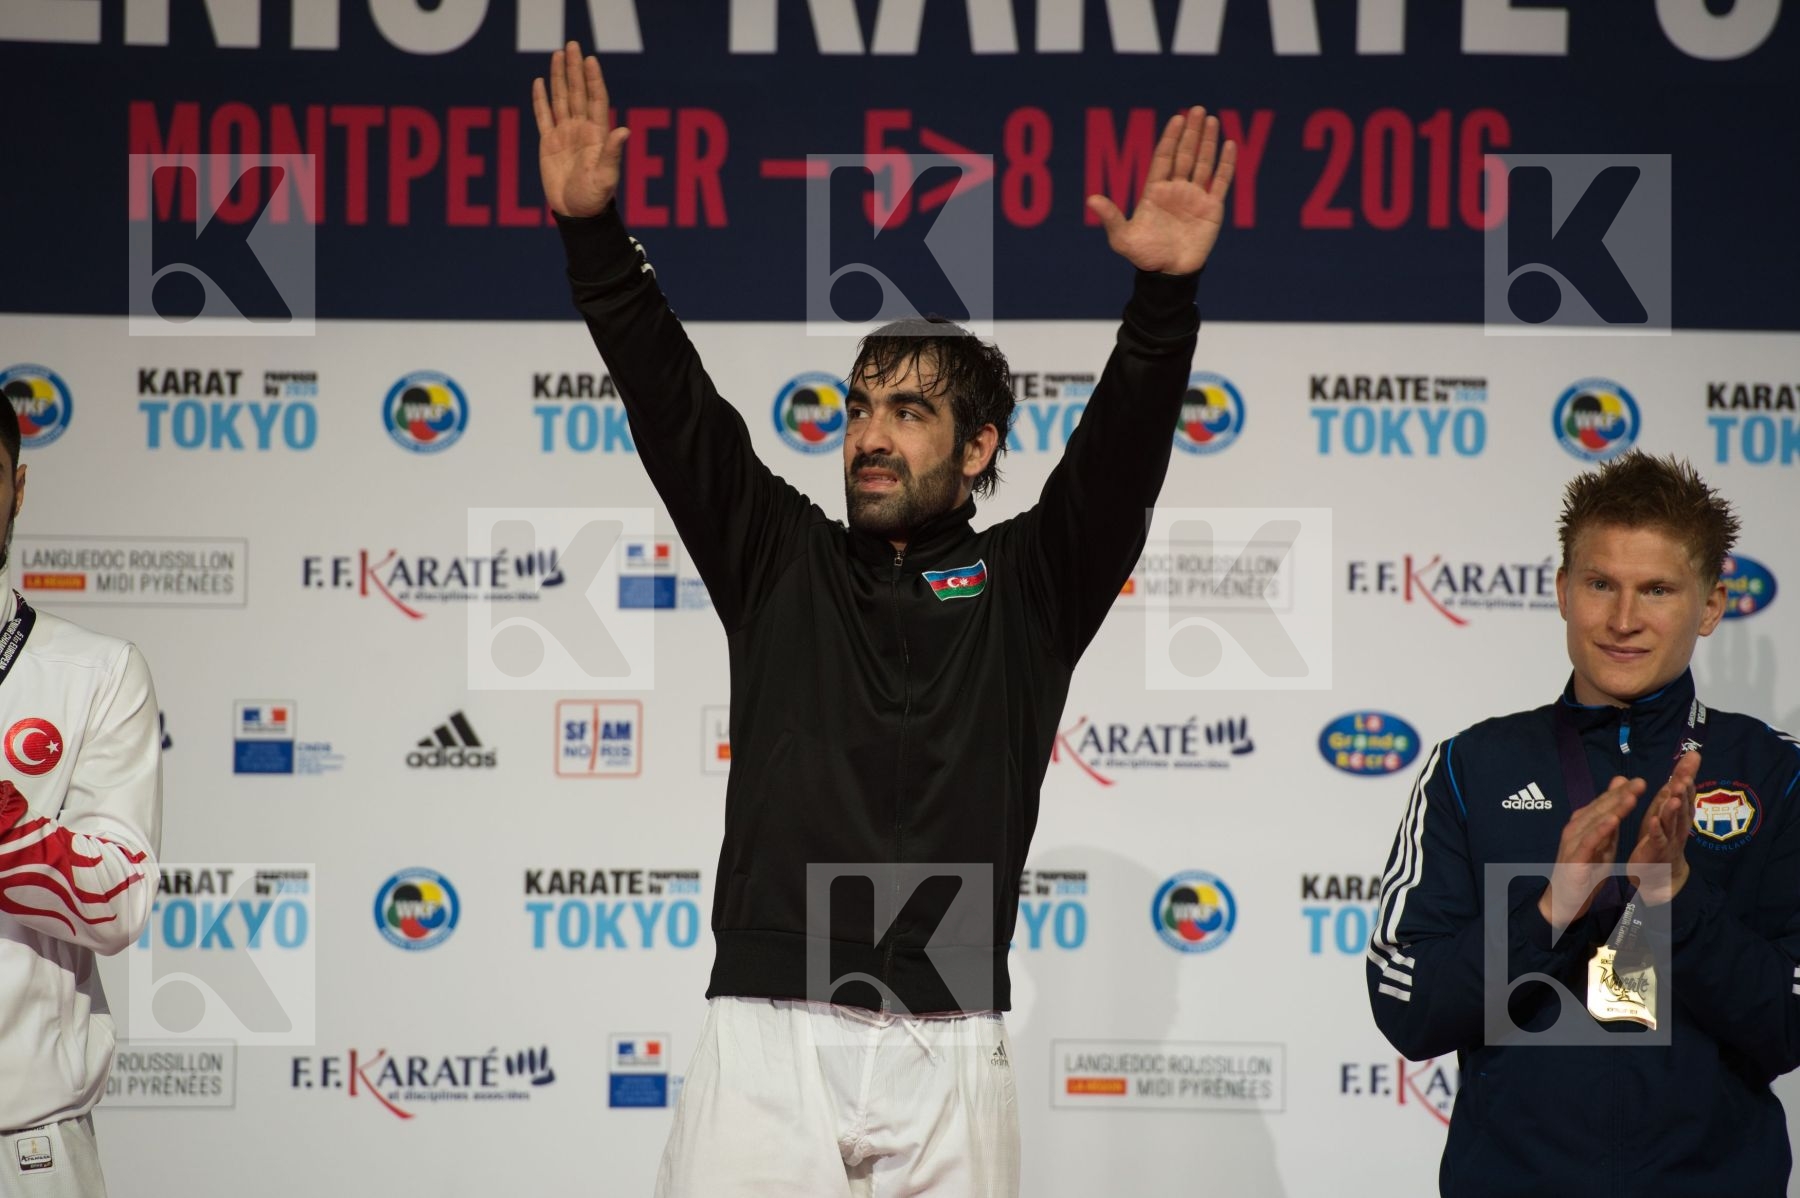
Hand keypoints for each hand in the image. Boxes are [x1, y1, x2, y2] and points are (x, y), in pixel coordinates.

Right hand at [532, 41, 629, 218]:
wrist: (576, 213)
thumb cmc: (595, 198)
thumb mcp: (607, 176)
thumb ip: (613, 152)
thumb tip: (624, 130)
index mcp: (597, 135)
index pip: (596, 100)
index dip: (593, 80)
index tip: (590, 59)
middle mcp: (581, 130)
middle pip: (577, 93)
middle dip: (574, 69)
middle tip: (572, 45)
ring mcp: (565, 135)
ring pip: (560, 99)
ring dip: (559, 77)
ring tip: (557, 55)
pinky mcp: (549, 143)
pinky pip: (543, 117)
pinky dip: (540, 100)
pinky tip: (540, 82)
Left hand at [1087, 107, 1235, 275]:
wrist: (1168, 275)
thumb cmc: (1144, 257)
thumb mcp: (1122, 238)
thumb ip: (1110, 217)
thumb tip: (1090, 199)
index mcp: (1155, 192)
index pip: (1164, 158)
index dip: (1171, 138)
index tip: (1177, 118)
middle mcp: (1176, 190)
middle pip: (1184, 155)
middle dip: (1191, 133)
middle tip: (1197, 110)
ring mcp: (1195, 197)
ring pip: (1202, 163)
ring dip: (1207, 142)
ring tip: (1211, 119)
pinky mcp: (1212, 208)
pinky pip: (1221, 181)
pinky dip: (1225, 164)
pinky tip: (1228, 144)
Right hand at [1537, 775, 1642, 933]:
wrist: (1565, 900)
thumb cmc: (1587, 871)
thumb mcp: (1605, 843)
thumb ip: (1612, 818)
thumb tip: (1621, 791)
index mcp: (1584, 824)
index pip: (1604, 803)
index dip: (1621, 791)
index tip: (1640, 781)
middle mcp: (1576, 828)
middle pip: (1601, 808)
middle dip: (1621, 795)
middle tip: (1640, 783)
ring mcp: (1573, 842)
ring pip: (1596, 821)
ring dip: (1613, 808)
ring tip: (1631, 797)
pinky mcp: (1575, 859)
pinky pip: (1589, 841)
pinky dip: (1601, 830)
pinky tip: (1613, 820)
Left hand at [1627, 751, 1699, 904]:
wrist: (1659, 872)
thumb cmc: (1662, 833)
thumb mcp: (1666, 806)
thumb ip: (1675, 784)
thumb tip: (1691, 756)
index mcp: (1678, 812)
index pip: (1686, 791)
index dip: (1688, 775)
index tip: (1691, 758)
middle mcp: (1678, 824)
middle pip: (1682, 805)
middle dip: (1684, 790)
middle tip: (1685, 776)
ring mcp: (1669, 839)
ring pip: (1672, 822)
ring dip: (1673, 809)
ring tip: (1674, 794)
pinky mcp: (1656, 851)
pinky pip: (1657, 840)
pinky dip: (1657, 830)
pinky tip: (1655, 820)